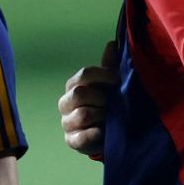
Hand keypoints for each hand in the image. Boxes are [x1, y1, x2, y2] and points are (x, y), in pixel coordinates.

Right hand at [59, 42, 118, 156]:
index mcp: (74, 86)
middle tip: (114, 104)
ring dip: (102, 116)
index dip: (102, 75)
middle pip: (79, 93)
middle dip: (102, 98)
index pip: (83, 75)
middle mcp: (65, 103)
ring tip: (111, 119)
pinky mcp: (71, 141)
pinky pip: (83, 137)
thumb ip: (109, 66)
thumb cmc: (107, 105)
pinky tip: (105, 132)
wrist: (107, 134)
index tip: (118, 80)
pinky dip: (96, 134)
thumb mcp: (110, 85)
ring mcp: (67, 123)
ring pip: (83, 114)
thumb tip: (112, 43)